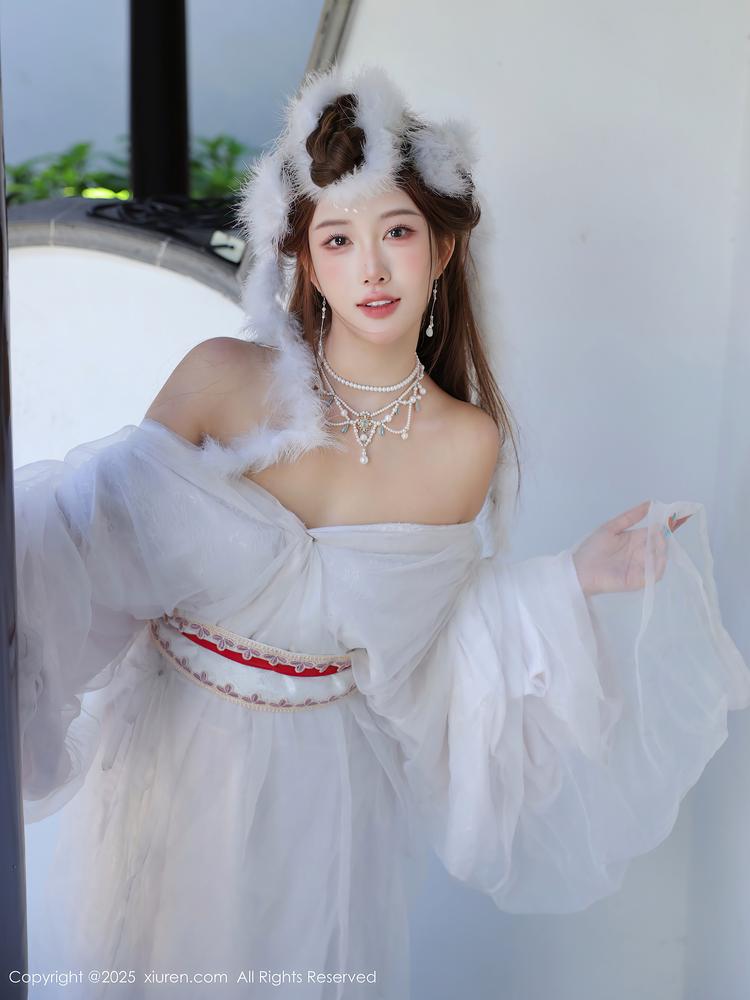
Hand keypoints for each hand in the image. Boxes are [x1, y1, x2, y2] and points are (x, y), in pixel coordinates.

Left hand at [571, 500, 689, 595]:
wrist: (579, 569)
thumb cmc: (592, 549)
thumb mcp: (611, 528)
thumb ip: (629, 516)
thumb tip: (649, 503)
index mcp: (635, 541)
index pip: (654, 533)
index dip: (661, 527)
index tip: (667, 519)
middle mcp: (640, 554)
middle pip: (659, 546)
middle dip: (662, 539)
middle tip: (658, 533)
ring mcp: (640, 568)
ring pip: (659, 560)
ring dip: (660, 551)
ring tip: (655, 543)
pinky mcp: (638, 581)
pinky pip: (654, 575)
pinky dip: (658, 566)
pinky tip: (653, 557)